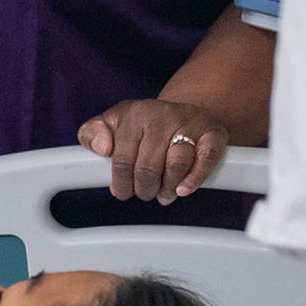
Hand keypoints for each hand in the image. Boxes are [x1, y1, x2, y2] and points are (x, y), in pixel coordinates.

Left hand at [77, 99, 228, 203]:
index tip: (122, 192)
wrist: (185, 112)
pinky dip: (194, 179)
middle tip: (144, 193)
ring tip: (164, 193)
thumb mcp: (112, 123)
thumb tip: (102, 148)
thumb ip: (92, 133)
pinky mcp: (214, 133)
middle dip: (144, 188)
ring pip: (176, 164)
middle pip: (148, 166)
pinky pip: (206, 160)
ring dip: (168, 188)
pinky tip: (183, 190)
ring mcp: (190, 122)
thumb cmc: (144, 124)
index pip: (122, 158)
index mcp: (134, 113)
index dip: (121, 182)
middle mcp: (162, 114)